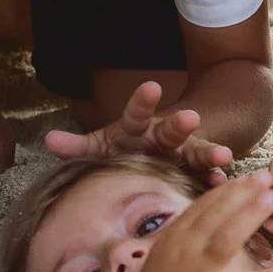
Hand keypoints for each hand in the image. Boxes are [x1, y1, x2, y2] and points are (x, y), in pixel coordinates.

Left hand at [45, 81, 232, 183]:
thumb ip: (77, 148)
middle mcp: (161, 138)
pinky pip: (206, 175)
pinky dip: (215, 179)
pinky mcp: (195, 173)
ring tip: (223, 157)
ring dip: (208, 153)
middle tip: (190, 118)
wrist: (151, 158)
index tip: (151, 87)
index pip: (136, 113)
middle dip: (180, 125)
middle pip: (170, 129)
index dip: (143, 101)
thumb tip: (49, 141)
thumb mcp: (98, 148)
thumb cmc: (121, 152)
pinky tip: (223, 184)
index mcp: (135, 129)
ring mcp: (181, 155)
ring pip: (196, 151)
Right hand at [126, 173, 272, 271]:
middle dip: (243, 192)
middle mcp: (186, 249)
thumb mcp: (166, 257)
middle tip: (266, 177)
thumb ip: (186, 235)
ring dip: (251, 215)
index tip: (247, 176)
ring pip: (229, 238)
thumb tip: (208, 212)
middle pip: (217, 214)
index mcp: (174, 237)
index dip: (228, 189)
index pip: (204, 205)